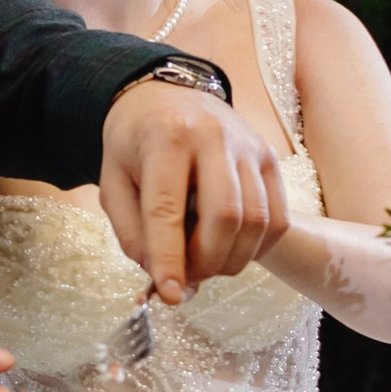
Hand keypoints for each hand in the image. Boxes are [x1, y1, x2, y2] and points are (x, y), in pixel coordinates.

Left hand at [97, 82, 286, 303]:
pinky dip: (255, 248)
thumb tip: (160, 276)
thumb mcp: (114, 183)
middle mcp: (214, 137)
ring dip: (231, 259)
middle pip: (224, 216)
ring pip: (256, 222)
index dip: (169, 257)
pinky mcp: (270, 159)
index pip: (168, 208)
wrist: (167, 98)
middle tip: (186, 276)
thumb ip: (131, 232)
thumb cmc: (137, 145)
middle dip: (206, 262)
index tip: (170, 293)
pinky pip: (276, 220)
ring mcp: (249, 147)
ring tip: (204, 261)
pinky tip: (231, 249)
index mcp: (166, 137)